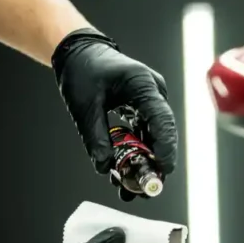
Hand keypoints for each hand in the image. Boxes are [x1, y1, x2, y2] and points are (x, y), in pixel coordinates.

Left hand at [51, 28, 177, 200]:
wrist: (78, 52)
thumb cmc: (82, 70)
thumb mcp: (84, 106)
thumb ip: (95, 138)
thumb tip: (105, 167)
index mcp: (143, 85)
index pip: (162, 121)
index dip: (165, 149)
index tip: (162, 172)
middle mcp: (154, 93)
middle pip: (162, 134)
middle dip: (154, 163)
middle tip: (143, 190)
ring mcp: (150, 101)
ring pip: (154, 137)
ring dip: (144, 162)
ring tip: (130, 188)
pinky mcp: (143, 109)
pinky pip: (145, 134)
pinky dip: (137, 152)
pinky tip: (126, 171)